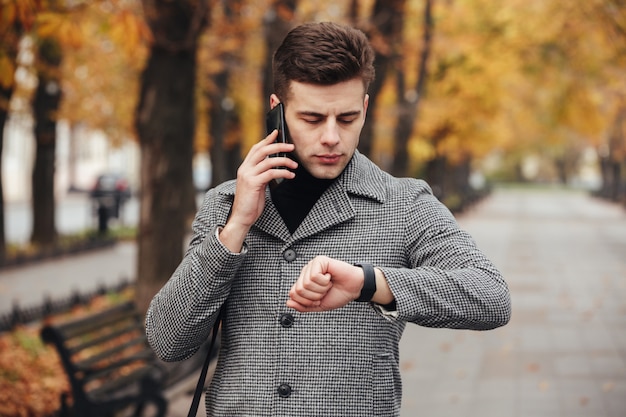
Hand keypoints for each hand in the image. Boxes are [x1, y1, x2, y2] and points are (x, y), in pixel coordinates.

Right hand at [219, 131, 295, 251]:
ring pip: (269, 160)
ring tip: (294, 165)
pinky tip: (290, 175)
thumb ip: (262, 174)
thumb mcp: (257, 185)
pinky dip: (283, 172)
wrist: (242, 217)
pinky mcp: (253, 183)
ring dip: (284, 161)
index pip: (256, 148)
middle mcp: (245, 169)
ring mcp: (248, 175)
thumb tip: (274, 166)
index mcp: (245, 168)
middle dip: (278, 146)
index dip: (267, 139)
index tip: (277, 133)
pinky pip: (271, 173)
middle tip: (291, 146)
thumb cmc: (251, 203)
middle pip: (263, 150)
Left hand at [287, 256, 363, 311]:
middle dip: (314, 296)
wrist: (354, 289)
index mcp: (303, 282)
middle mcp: (306, 273)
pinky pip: (314, 276)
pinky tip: (330, 277)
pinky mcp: (319, 260)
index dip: (307, 302)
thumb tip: (288, 303)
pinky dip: (324, 281)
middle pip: (298, 290)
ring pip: (306, 283)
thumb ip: (303, 306)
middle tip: (325, 291)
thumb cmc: (337, 294)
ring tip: (328, 284)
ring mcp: (312, 265)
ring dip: (321, 288)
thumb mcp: (318, 306)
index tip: (319, 299)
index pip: (293, 294)